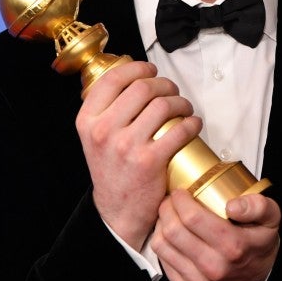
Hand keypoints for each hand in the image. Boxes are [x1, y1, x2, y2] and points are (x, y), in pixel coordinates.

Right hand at [75, 61, 201, 249]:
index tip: (150, 70)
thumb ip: (106, 110)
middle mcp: (104, 131)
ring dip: (181, 101)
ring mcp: (127, 146)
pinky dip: (192, 123)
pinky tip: (194, 124)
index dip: (137, 68)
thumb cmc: (111, 170)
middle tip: (172, 90)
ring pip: (163, 105)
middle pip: (142, 88)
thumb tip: (133, 77)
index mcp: (87, 121)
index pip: (112, 79)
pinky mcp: (150, 161)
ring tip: (185, 107)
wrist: (117, 211)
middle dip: (164, 83)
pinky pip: (179, 130)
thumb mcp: (94, 138)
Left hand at [152, 189, 280, 280]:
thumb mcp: (270, 218)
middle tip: (171, 199)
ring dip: (161, 224)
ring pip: (162, 246)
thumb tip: (232, 205)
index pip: (192, 218)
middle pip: (173, 231)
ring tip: (169, 215)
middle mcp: (214, 266)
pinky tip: (171, 234)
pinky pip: (163, 261)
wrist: (259, 280)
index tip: (181, 191)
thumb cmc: (260, 244)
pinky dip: (162, 243)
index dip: (180, 199)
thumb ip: (257, 206)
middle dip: (167, 208)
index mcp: (233, 246)